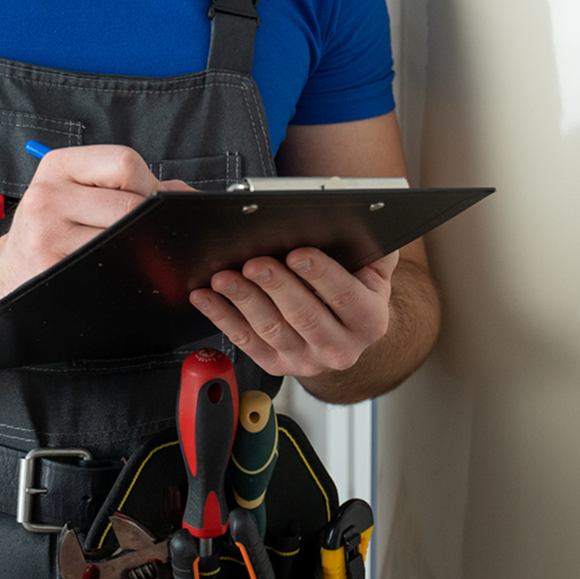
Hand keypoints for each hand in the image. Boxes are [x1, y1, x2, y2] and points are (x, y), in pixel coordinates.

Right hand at [0, 145, 191, 292]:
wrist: (6, 278)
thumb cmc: (51, 232)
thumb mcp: (74, 194)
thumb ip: (130, 186)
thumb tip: (190, 196)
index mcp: (57, 165)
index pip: (124, 162)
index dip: (149, 186)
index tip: (152, 206)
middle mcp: (47, 196)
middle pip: (130, 203)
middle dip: (151, 223)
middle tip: (149, 237)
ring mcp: (45, 234)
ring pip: (124, 239)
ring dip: (141, 250)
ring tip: (130, 253)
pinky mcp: (50, 268)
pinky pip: (110, 268)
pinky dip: (125, 272)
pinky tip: (117, 272)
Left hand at [188, 247, 397, 379]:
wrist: (346, 329)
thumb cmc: (354, 287)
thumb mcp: (372, 265)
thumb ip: (372, 242)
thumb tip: (363, 213)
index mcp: (369, 320)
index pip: (345, 296)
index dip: (320, 274)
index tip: (297, 254)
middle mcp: (341, 347)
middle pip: (305, 316)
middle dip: (276, 286)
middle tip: (254, 264)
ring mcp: (307, 360)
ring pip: (272, 330)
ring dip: (244, 301)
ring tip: (224, 278)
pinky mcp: (277, 365)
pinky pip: (246, 342)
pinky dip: (223, 318)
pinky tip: (207, 298)